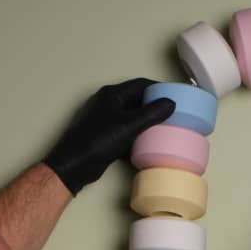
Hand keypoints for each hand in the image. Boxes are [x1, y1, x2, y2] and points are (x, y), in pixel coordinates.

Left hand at [43, 78, 174, 194]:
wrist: (76, 164)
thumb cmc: (98, 140)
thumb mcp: (129, 125)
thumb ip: (151, 114)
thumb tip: (170, 103)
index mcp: (112, 94)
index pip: (141, 84)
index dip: (159, 88)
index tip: (175, 95)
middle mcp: (109, 103)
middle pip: (137, 99)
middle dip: (155, 104)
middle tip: (173, 112)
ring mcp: (107, 119)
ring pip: (133, 115)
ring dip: (148, 120)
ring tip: (165, 126)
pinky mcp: (107, 135)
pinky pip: (128, 129)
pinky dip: (139, 132)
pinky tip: (149, 141)